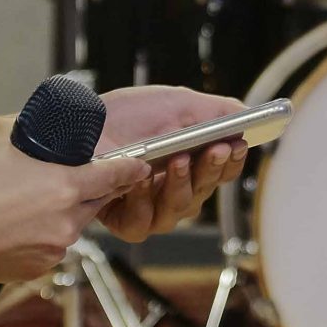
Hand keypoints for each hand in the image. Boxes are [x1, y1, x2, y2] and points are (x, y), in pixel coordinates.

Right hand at [0, 115, 152, 281]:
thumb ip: (29, 132)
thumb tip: (44, 131)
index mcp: (61, 188)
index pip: (117, 176)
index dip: (130, 168)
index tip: (140, 164)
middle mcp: (61, 226)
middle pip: (93, 203)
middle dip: (87, 189)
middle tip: (64, 176)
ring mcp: (45, 254)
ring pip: (68, 227)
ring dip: (58, 213)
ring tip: (20, 199)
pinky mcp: (26, 273)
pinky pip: (46, 248)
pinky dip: (37, 234)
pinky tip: (7, 221)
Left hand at [91, 84, 251, 242]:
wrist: (77, 124)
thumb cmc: (122, 115)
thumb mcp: (174, 104)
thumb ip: (215, 111)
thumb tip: (249, 116)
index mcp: (188, 162)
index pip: (220, 171)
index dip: (232, 161)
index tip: (237, 144)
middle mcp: (171, 188)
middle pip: (204, 191)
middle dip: (212, 169)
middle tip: (216, 148)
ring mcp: (149, 206)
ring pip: (180, 209)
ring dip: (182, 184)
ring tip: (179, 159)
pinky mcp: (123, 220)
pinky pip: (142, 222)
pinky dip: (144, 200)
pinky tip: (140, 178)